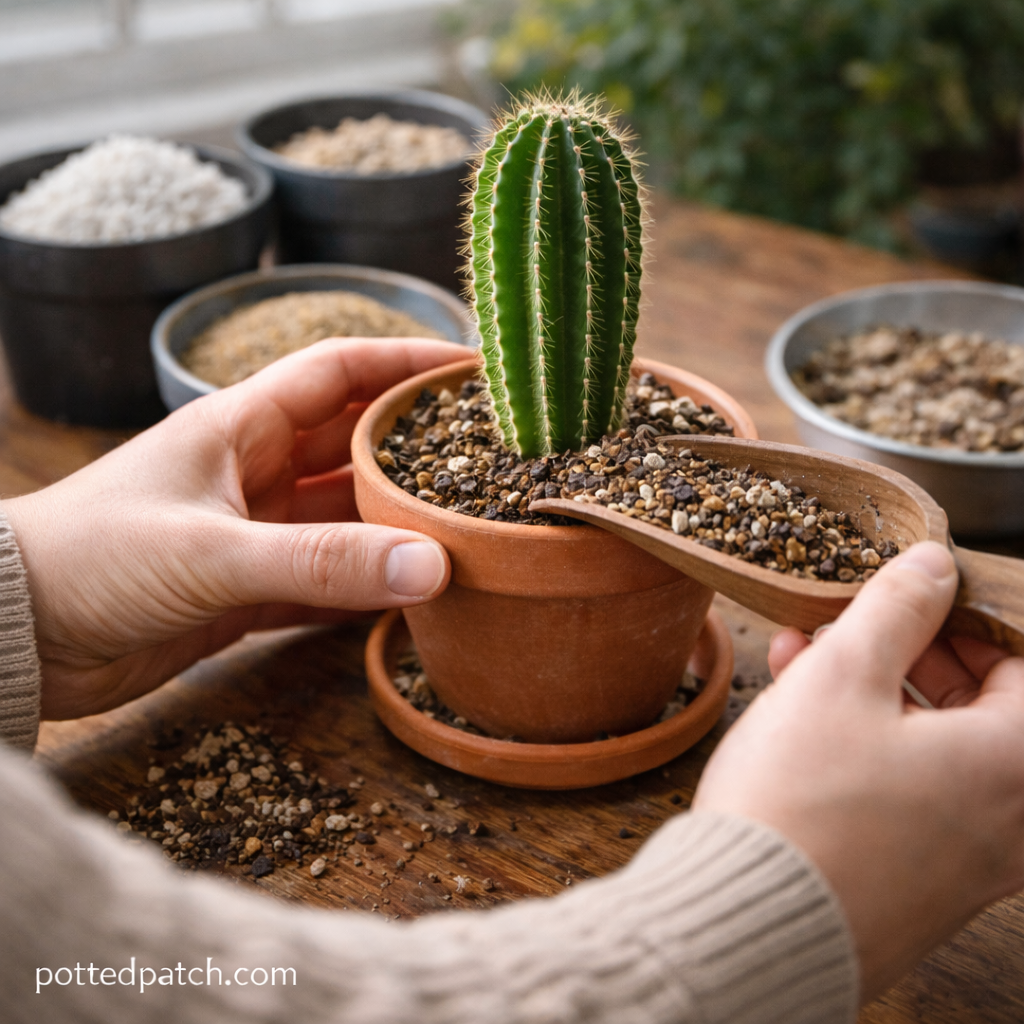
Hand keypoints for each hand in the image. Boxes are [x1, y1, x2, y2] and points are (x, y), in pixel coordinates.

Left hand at [4, 337, 468, 720]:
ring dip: (398, 525)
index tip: (471, 368)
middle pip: (355, 445)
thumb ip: (321, 560)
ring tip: (468, 531)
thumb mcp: (211, 551)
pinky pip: (326, 581)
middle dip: (418, 448)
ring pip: (346, 518)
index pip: (341, 371)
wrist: (12, 632)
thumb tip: (432, 564)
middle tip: (490, 458)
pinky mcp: (246, 591)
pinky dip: (366, 588)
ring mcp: (252, 533)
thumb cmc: (91, 558)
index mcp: (240, 426)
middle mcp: (253, 472)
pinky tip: (412, 598)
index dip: (406, 360)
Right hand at [694, 541, 1023, 1001]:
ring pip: (936, 745)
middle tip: (853, 622)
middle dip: (909, 649)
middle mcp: (1010, 818)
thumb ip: (896, 608)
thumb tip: (934, 566)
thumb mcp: (841, 676)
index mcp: (1013, 762)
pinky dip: (869, 746)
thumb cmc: (801, 804)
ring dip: (876, 691)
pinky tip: (798, 715)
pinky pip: (912, 792)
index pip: (1021, 661)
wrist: (748, 926)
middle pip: (982, 704)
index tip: (911, 595)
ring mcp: (968, 858)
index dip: (963, 616)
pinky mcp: (921, 881)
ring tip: (802, 656)